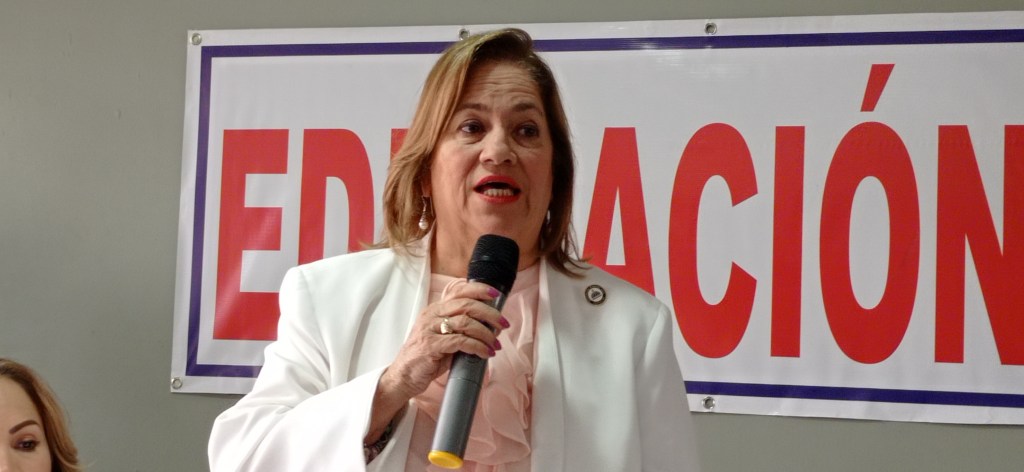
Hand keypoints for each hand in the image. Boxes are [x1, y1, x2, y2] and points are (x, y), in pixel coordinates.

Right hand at [366, 281, 507, 442]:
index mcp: (435, 309)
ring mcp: (429, 329)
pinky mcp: (430, 345)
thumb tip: (489, 326)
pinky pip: (460, 341)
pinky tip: (485, 353)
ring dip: (486, 333)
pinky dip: (477, 347)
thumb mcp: (443, 336)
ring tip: (495, 344)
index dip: (479, 289)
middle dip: (490, 313)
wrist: (403, 376)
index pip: (458, 290)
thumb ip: (460, 328)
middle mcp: (431, 315)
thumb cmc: (426, 357)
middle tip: (503, 324)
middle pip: (466, 304)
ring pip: (466, 322)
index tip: (496, 293)